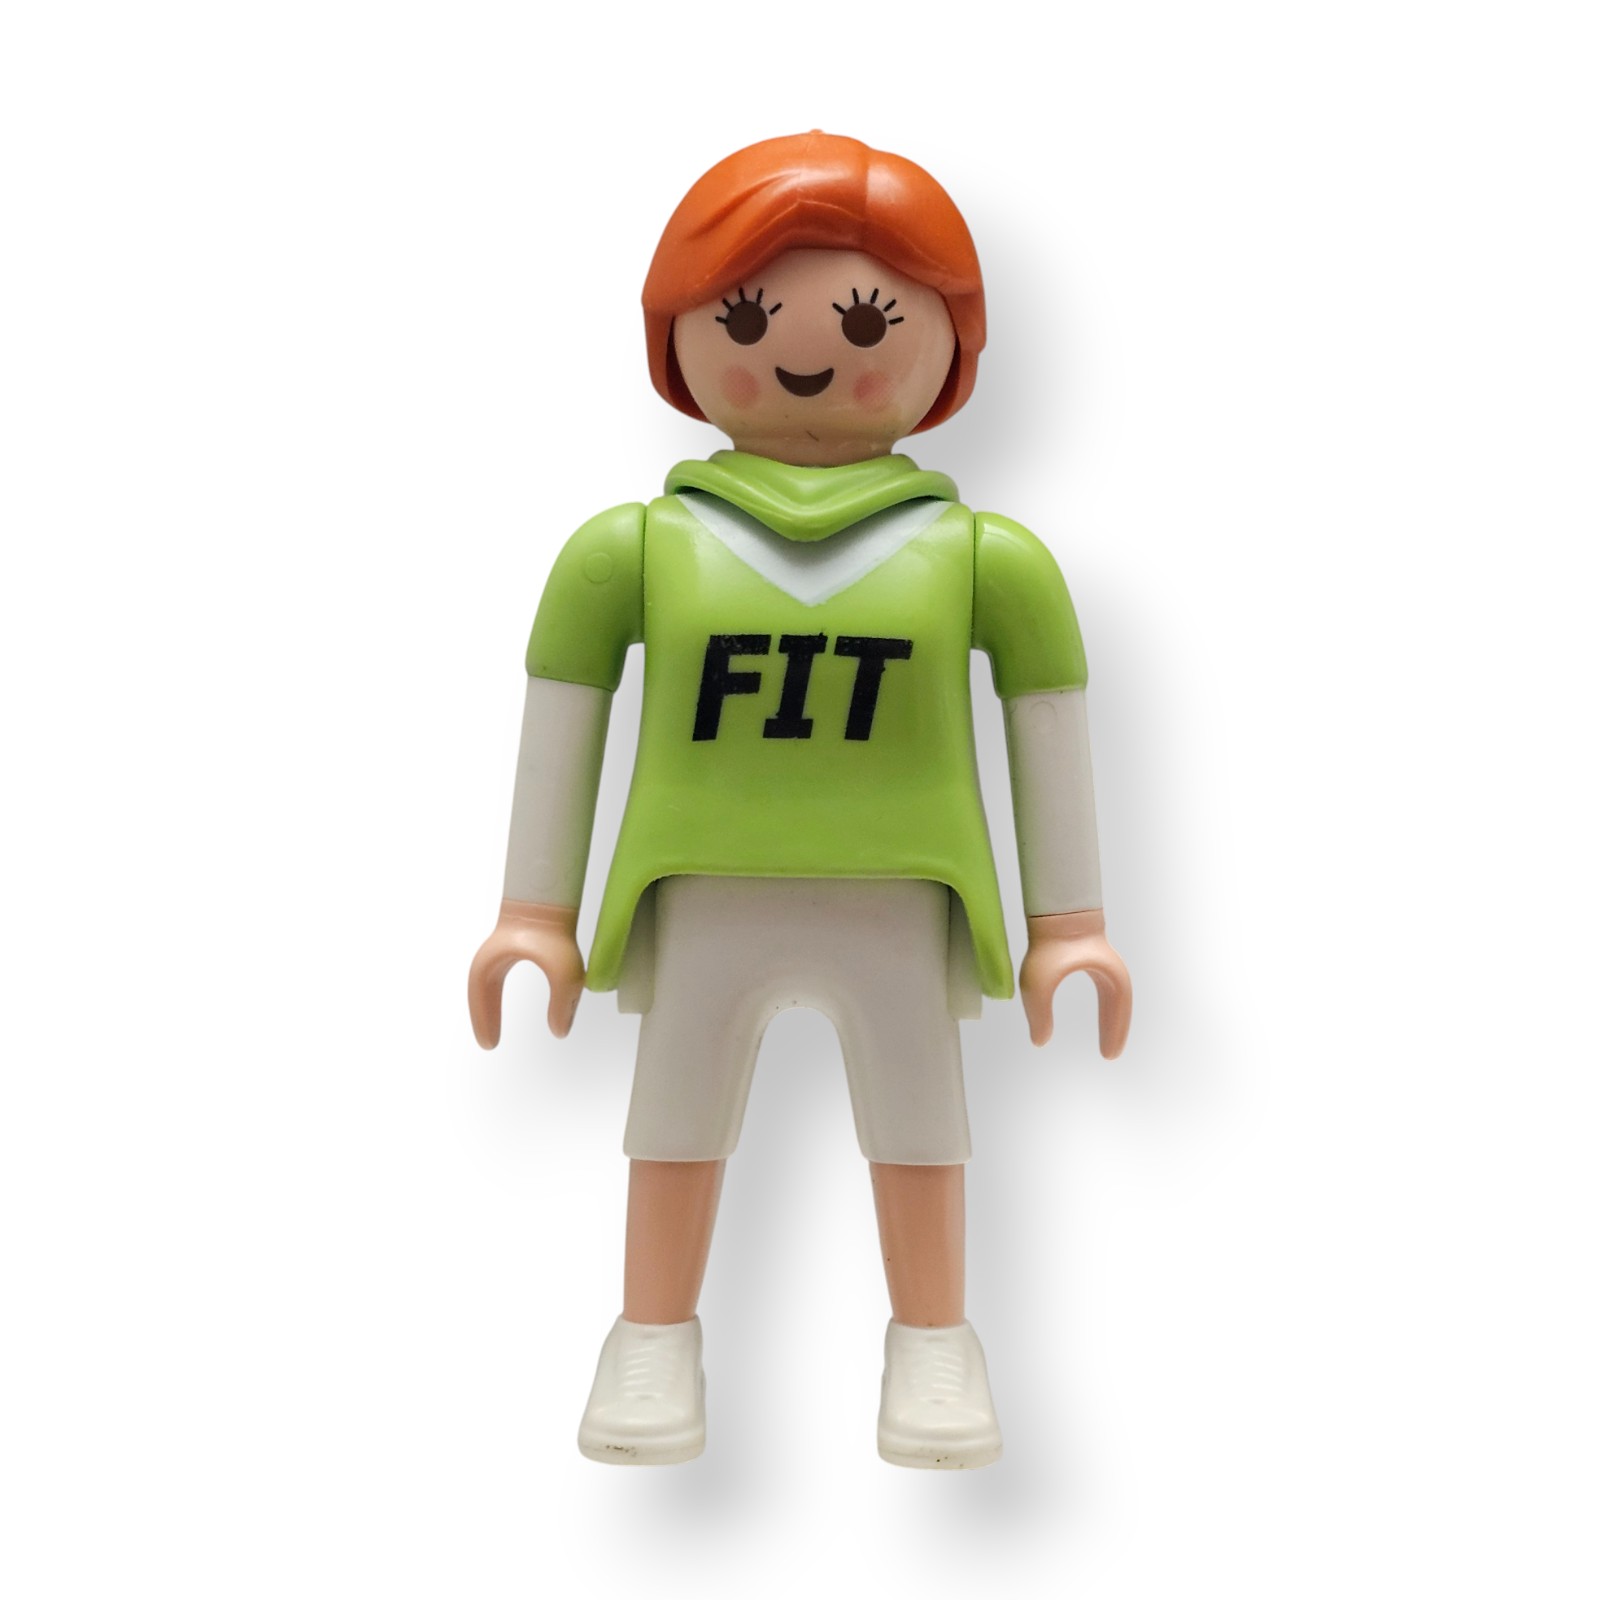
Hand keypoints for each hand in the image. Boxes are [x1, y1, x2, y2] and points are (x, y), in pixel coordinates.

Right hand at [468, 899, 584, 1045]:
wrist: (551, 894)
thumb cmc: (553, 931)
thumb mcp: (564, 972)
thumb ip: (563, 1003)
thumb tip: (560, 1031)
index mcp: (492, 965)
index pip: (481, 998)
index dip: (483, 1022)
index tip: (490, 1045)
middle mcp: (491, 957)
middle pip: (480, 993)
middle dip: (483, 1017)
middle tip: (490, 1044)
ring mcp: (501, 948)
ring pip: (489, 984)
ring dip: (490, 1006)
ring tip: (496, 1028)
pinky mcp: (514, 943)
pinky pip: (500, 974)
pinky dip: (499, 993)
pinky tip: (510, 1001)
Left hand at [1019, 909, 1131, 1057]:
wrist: (1053, 909)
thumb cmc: (1048, 943)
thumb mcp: (1038, 983)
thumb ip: (1039, 1014)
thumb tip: (1039, 1041)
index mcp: (1110, 978)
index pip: (1118, 1011)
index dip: (1115, 1033)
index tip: (1108, 1057)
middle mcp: (1111, 971)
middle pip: (1121, 1007)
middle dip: (1116, 1031)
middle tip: (1109, 1056)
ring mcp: (1104, 963)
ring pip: (1114, 999)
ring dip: (1112, 1020)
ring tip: (1106, 1043)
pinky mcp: (1092, 958)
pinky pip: (1105, 990)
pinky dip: (1105, 1007)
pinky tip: (1099, 1016)